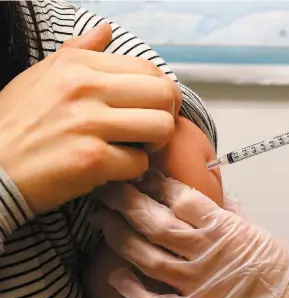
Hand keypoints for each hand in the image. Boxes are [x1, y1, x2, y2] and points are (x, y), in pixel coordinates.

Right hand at [0, 24, 180, 213]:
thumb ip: (78, 51)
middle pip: (164, 95)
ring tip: (136, 149)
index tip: (150, 110)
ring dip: (155, 144)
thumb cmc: (16, 125)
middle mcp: (85, 88)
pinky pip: (139, 163)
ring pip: (161, 128)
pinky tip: (114, 170)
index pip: (149, 69)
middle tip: (150, 132)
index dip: (161, 93)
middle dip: (166, 117)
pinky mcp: (90, 159)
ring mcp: (88, 123)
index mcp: (77, 65)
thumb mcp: (41, 77)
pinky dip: (132, 170)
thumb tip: (107, 30)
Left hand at [90, 171, 288, 297]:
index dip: (153, 182)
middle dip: (124, 202)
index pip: (179, 197)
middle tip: (103, 191)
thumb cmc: (281, 271)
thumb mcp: (258, 231)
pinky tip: (113, 274)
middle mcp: (205, 252)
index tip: (136, 173)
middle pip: (154, 222)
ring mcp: (196, 285)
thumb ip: (230, 212)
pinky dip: (130, 289)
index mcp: (223, 227)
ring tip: (102, 223)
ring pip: (147, 257)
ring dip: (120, 238)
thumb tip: (215, 195)